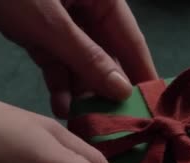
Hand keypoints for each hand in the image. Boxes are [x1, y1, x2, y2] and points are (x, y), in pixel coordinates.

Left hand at [0, 0, 157, 116]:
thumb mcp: (49, 23)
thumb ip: (86, 57)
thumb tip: (121, 90)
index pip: (131, 39)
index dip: (141, 73)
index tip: (152, 108)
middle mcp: (87, 6)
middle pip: (106, 53)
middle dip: (106, 88)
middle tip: (114, 124)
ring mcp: (61, 19)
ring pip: (80, 61)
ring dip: (80, 90)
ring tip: (83, 121)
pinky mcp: (38, 30)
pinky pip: (55, 60)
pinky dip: (57, 81)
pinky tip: (60, 105)